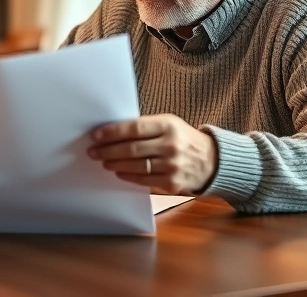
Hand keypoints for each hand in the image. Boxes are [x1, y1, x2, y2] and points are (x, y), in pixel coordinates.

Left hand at [87, 114, 217, 194]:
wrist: (212, 161)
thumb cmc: (183, 139)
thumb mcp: (169, 124)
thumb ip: (145, 127)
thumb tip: (113, 132)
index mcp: (168, 125)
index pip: (134, 128)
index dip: (112, 132)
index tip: (96, 135)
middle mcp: (171, 145)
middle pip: (131, 148)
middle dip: (108, 150)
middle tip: (93, 151)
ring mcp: (172, 165)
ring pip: (135, 165)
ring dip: (115, 163)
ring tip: (103, 161)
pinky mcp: (172, 183)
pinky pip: (143, 180)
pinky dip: (128, 175)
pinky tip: (119, 171)